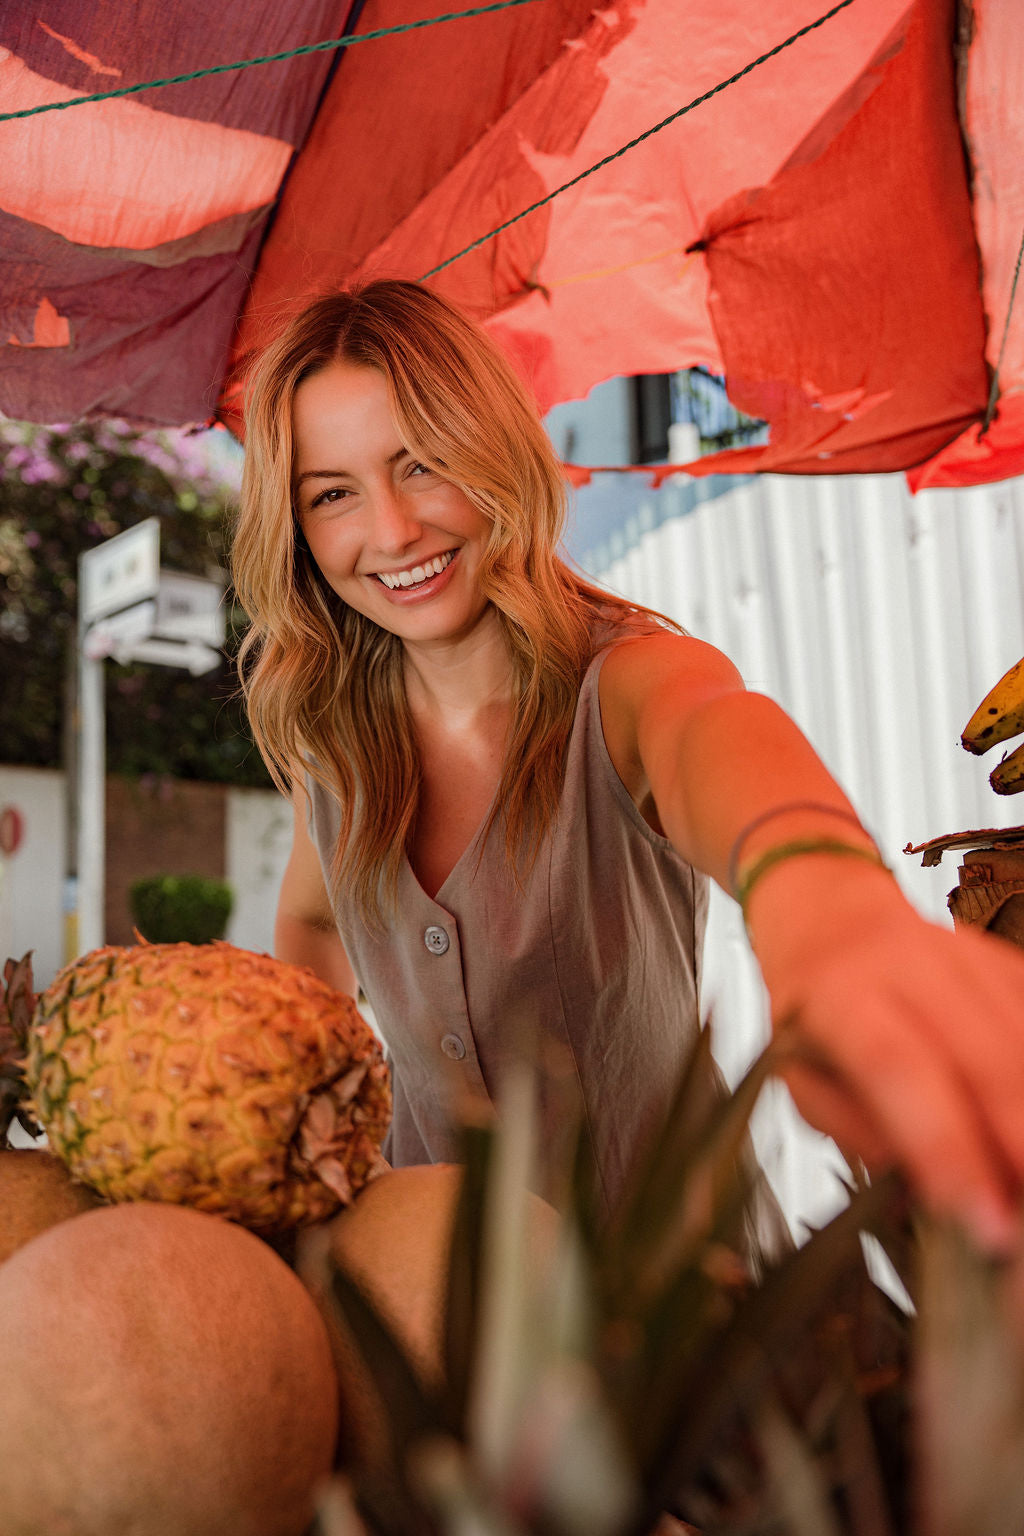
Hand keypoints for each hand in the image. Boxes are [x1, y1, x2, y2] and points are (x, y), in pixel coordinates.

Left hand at [747, 858, 1023, 1253]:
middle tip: (1023, 1220)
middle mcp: (907, 963)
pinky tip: (1020, 1124)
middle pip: (985, 1058)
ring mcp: (966, 955)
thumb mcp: (798, 1072)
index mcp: (841, 993)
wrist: (830, 911)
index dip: (946, 1147)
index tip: (983, 1221)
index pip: (898, 1069)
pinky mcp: (1005, 960)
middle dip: (1017, 1145)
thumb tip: (922, 1190)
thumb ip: (855, 1129)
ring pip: (1023, 1040)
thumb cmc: (810, 1005)